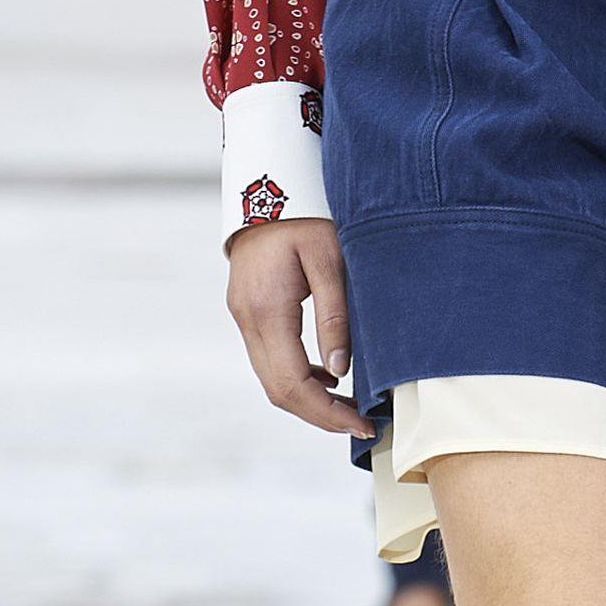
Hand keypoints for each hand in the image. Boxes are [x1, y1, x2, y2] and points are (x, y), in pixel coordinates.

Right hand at [227, 216, 363, 433]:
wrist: (270, 181)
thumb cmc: (306, 214)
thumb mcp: (330, 259)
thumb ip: (335, 316)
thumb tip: (342, 372)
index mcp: (267, 310)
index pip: (293, 383)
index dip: (327, 413)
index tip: (362, 423)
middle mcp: (247, 319)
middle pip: (278, 390)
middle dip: (319, 415)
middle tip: (361, 423)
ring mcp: (243, 316)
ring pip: (271, 378)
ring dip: (308, 400)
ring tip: (350, 406)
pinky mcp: (249, 310)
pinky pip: (270, 358)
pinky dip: (297, 377)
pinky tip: (329, 375)